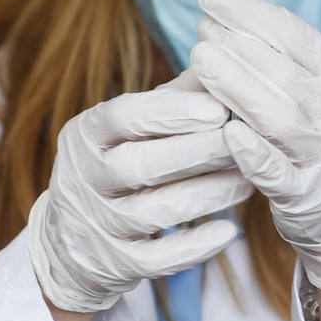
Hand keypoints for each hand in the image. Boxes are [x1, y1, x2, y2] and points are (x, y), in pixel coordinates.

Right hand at [27, 71, 253, 313]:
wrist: (70, 244)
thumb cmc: (118, 163)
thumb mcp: (130, 129)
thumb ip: (175, 98)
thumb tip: (222, 55)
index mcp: (85, 134)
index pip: (122, 117)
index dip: (170, 112)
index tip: (217, 107)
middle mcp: (84, 179)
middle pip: (142, 165)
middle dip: (198, 151)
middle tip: (244, 139)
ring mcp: (97, 226)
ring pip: (158, 211)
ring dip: (210, 195)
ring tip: (250, 179)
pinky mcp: (115, 265)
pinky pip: (159, 258)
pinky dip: (196, 246)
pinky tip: (229, 231)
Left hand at [189, 0, 320, 303]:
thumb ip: (287, 54)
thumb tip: (236, 5)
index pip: (299, 37)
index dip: (253, 13)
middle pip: (286, 73)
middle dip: (238, 45)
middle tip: (201, 30)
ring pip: (279, 117)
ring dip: (236, 86)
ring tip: (200, 60)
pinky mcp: (309, 197)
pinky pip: (277, 173)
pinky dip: (253, 153)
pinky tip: (227, 132)